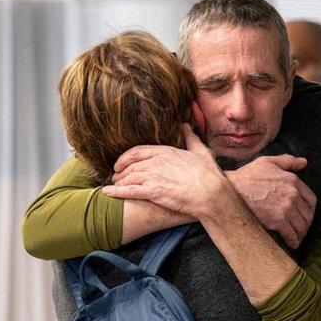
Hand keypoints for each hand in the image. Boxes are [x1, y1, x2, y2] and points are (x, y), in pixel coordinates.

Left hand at [104, 124, 227, 218]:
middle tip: (114, 176)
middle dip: (120, 171)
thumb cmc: (209, 175)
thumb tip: (185, 126)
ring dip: (118, 182)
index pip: (138, 151)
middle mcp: (157, 162)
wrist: (212, 194)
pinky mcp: (153, 192)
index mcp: (166, 151)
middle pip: (130, 165)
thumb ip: (190, 138)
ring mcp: (154, 177)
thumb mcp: (200, 151)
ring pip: (128, 177)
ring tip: (112, 185)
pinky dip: (116, 191)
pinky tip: (107, 193)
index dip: (125, 157)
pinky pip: (130, 191)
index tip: (119, 163)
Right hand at [226, 155, 315, 248]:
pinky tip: (292, 244)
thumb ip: (288, 161)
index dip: (309, 209)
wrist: (231, 190)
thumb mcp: (268, 161)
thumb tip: (304, 163)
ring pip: (301, 226)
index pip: (311, 199)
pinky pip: (291, 234)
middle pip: (307, 214)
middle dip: (306, 223)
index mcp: (293, 181)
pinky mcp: (277, 221)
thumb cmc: (247, 175)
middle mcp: (293, 195)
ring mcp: (286, 209)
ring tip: (297, 237)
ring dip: (301, 234)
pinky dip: (294, 241)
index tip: (305, 215)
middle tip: (301, 228)